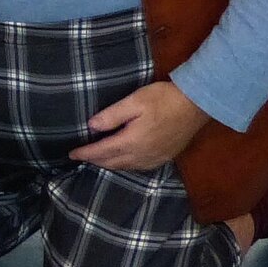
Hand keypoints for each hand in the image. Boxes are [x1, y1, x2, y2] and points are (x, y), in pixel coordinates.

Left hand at [70, 80, 207, 171]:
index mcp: (132, 141)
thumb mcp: (134, 101)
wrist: (196, 105)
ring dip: (110, 164)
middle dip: (95, 161)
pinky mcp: (165, 157)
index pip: (102, 151)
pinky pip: (140, 167)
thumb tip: (91, 126)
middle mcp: (143, 155)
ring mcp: (156, 158)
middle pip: (113, 163)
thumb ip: (112, 115)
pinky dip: (126, 165)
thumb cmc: (163, 99)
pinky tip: (122, 160)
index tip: (71, 153)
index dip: (86, 153)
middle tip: (81, 157)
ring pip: (126, 167)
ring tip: (97, 160)